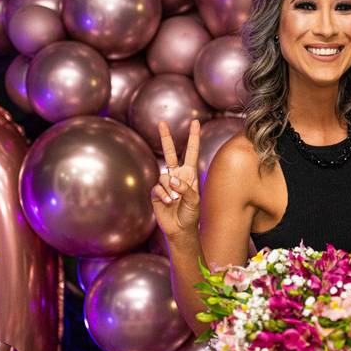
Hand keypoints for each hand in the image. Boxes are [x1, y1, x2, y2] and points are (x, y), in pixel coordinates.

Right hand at [151, 120, 200, 240]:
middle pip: (170, 152)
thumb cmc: (191, 214)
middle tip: (162, 123)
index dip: (193, 137)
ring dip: (170, 190)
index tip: (195, 122)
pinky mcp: (156, 192)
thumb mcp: (195, 201)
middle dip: (166, 138)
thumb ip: (186, 188)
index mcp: (189, 174)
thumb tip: (171, 179)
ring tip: (175, 201)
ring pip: (164, 176)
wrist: (179, 228)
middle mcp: (177, 175)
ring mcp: (165, 183)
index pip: (191, 152)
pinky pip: (157, 188)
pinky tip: (167, 203)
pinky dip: (163, 195)